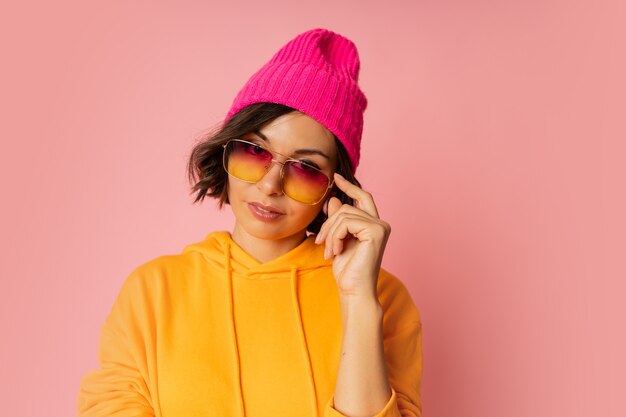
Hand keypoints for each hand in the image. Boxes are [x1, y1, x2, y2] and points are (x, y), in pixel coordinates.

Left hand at [314, 173, 390, 297]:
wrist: (354, 291)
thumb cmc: (347, 271)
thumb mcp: (338, 241)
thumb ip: (338, 221)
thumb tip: (333, 199)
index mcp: (373, 225)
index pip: (362, 197)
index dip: (349, 186)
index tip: (335, 177)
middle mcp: (381, 223)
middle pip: (347, 207)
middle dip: (329, 222)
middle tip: (319, 241)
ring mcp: (380, 226)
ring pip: (343, 215)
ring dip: (330, 233)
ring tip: (328, 251)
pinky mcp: (376, 231)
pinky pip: (346, 223)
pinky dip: (335, 237)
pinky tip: (335, 252)